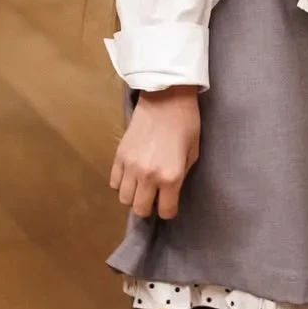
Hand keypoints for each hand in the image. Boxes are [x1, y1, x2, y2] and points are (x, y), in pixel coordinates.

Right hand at [110, 85, 200, 219]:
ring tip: (142, 185)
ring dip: (134, 195)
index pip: (165, 211)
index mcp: (171, 176)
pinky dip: (121, 183)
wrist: (167, 97)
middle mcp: (148, 176)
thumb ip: (181, 176)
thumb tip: (170, 191)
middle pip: (140, 209)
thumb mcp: (193, 153)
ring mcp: (131, 167)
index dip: (169, 209)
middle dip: (149, 206)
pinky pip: (114, 182)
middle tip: (155, 196)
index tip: (170, 202)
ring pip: (124, 198)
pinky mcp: (119, 156)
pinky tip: (131, 174)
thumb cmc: (186, 123)